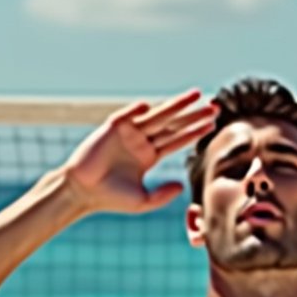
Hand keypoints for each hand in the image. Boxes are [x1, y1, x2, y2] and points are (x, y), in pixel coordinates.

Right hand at [60, 90, 217, 213]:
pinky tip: (149, 105)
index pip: (176, 140)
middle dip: (192, 115)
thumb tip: (182, 186)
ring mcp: (128, 133)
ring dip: (175, 105)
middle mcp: (141, 141)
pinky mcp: (111, 129)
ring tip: (195, 95)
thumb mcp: (142, 201)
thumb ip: (163, 195)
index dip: (194, 132)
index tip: (212, 124)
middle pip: (172, 125)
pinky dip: (136, 110)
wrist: (82, 192)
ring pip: (156, 116)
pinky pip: (126, 116)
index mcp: (149, 155)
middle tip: (213, 106)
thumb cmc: (110, 198)